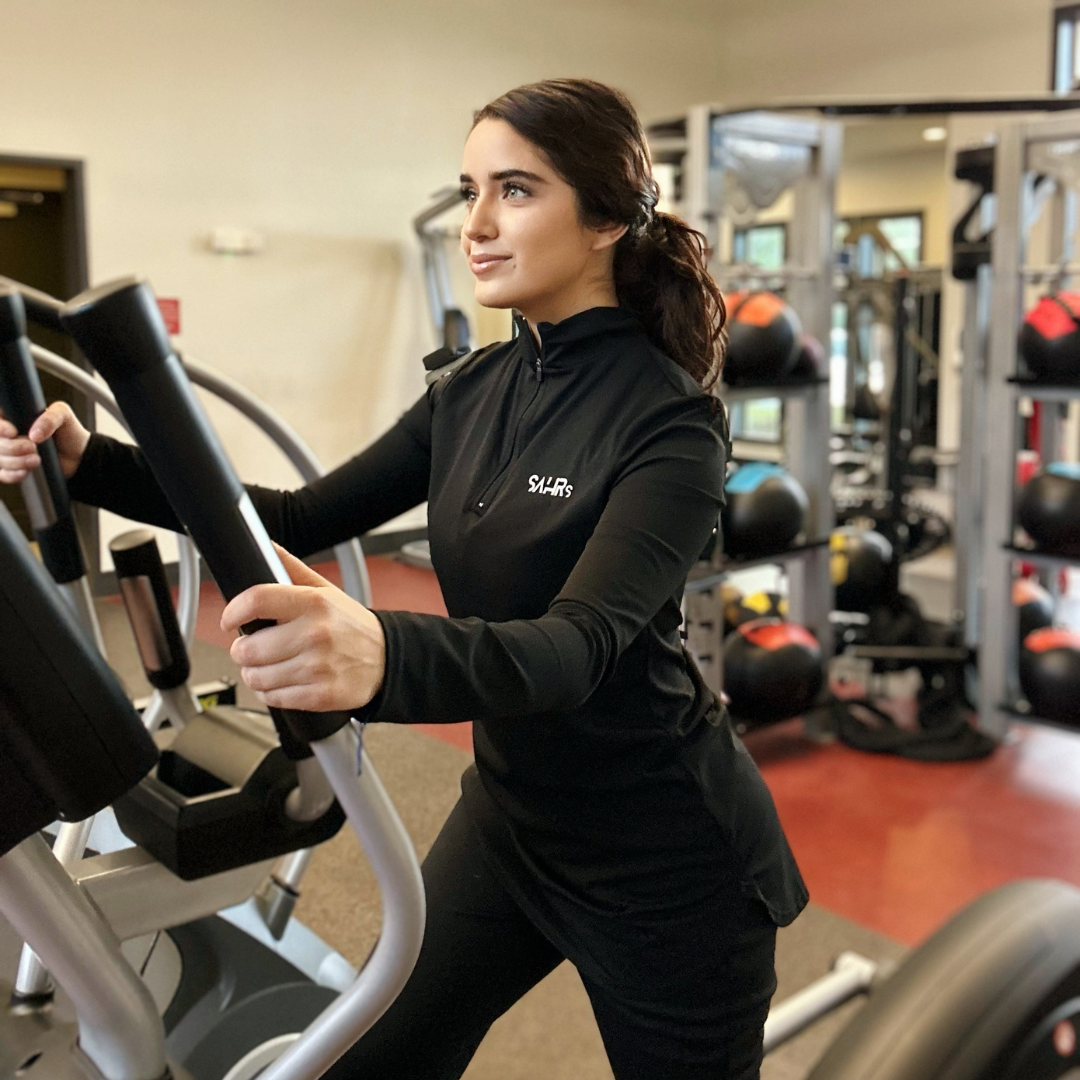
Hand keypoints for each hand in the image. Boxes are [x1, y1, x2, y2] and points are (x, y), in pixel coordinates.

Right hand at [0, 401, 90, 483]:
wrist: (78, 456)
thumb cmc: (68, 431)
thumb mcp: (63, 415)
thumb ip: (50, 418)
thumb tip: (34, 435)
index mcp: (13, 417)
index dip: (0, 428)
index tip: (12, 433)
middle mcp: (7, 435)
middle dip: (12, 447)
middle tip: (33, 447)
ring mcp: (8, 453)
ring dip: (15, 461)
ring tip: (36, 460)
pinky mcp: (13, 469)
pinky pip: (3, 474)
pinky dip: (13, 474)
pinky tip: (26, 472)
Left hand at [221, 544, 385, 712]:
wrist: (387, 658)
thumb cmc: (352, 625)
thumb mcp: (326, 591)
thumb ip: (291, 569)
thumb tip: (265, 547)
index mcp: (314, 603)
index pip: (256, 600)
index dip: (233, 611)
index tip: (229, 619)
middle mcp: (315, 634)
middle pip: (248, 647)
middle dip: (242, 649)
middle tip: (252, 647)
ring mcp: (317, 667)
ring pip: (256, 677)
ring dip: (253, 673)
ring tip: (265, 666)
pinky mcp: (320, 695)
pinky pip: (273, 698)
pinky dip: (269, 692)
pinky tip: (280, 681)